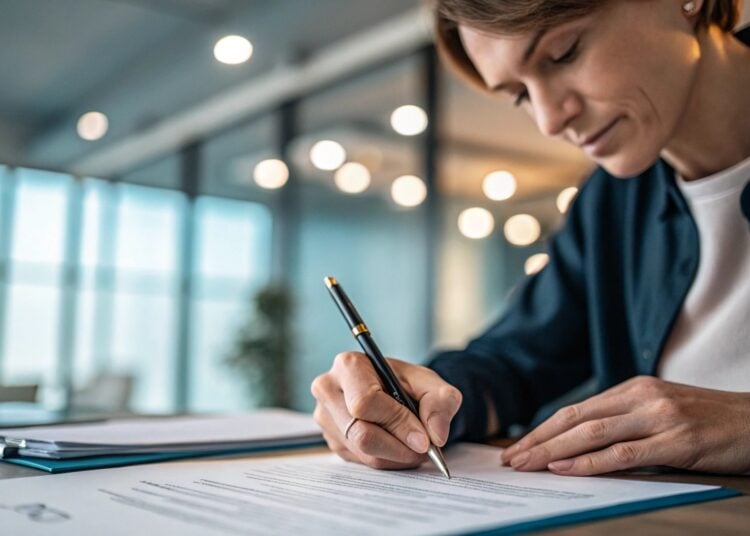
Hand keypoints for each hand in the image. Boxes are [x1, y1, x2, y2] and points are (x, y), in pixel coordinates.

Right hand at [311, 352, 461, 469]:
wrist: (394, 392)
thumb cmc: (408, 385)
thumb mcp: (432, 384)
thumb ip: (440, 403)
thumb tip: (435, 435)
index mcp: (349, 365)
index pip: (365, 403)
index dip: (397, 424)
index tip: (424, 439)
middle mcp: (329, 389)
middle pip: (360, 433)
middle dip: (398, 447)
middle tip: (423, 449)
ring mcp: (325, 417)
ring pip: (361, 452)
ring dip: (395, 456)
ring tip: (414, 447)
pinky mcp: (330, 439)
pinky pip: (359, 460)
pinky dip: (385, 459)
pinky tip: (396, 447)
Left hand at [501, 376, 749, 475]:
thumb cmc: (708, 421)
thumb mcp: (661, 412)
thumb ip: (625, 422)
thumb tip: (580, 444)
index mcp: (633, 389)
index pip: (575, 410)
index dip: (542, 429)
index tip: (518, 445)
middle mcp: (641, 398)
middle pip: (576, 420)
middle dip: (538, 440)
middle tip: (511, 458)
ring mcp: (659, 417)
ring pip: (593, 433)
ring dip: (553, 451)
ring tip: (526, 464)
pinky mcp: (676, 441)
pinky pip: (624, 453)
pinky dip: (590, 462)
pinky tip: (565, 469)